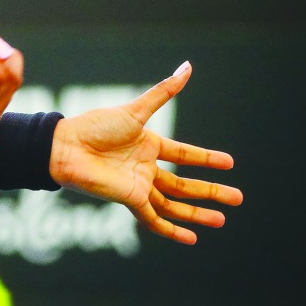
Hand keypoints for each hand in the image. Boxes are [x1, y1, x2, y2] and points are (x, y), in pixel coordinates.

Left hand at [48, 61, 242, 244]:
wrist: (67, 147)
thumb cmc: (95, 126)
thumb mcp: (136, 111)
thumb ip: (163, 92)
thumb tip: (188, 67)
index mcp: (148, 144)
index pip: (184, 154)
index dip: (206, 159)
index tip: (229, 163)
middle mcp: (145, 166)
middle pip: (184, 184)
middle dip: (211, 191)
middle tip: (238, 198)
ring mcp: (138, 184)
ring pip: (173, 203)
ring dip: (197, 213)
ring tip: (222, 220)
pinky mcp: (129, 199)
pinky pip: (153, 219)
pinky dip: (171, 230)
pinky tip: (191, 238)